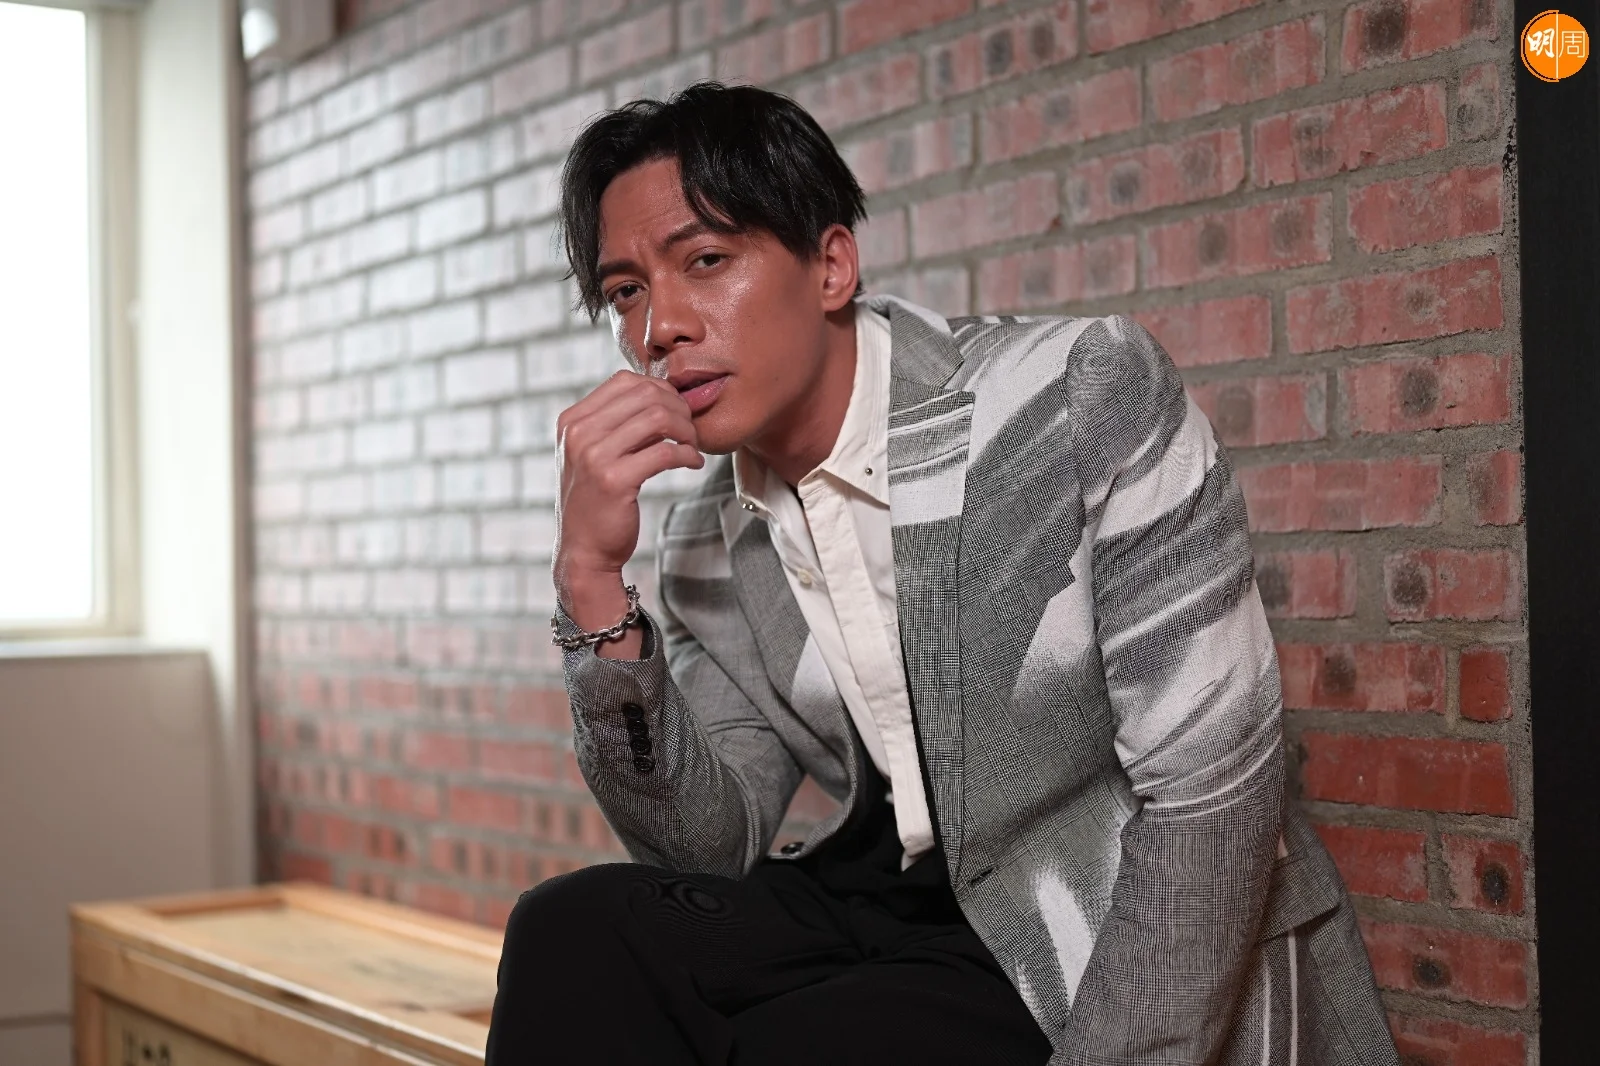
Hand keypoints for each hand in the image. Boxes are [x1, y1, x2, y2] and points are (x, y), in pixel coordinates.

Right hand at [552, 370, 703, 653]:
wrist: (584, 551)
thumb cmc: (596, 501)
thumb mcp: (593, 454)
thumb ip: (615, 424)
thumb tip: (658, 394)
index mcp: (572, 420)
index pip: (625, 381)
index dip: (659, 390)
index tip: (676, 410)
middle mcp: (578, 433)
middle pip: (645, 394)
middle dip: (678, 407)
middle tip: (691, 428)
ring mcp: (594, 456)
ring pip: (658, 417)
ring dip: (686, 429)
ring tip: (693, 445)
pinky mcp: (614, 480)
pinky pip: (665, 452)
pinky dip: (687, 454)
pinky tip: (693, 463)